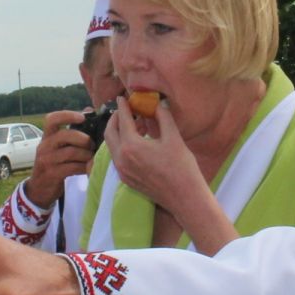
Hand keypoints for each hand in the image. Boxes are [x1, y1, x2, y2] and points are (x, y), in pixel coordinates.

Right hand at [26, 110, 96, 205]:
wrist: (39, 188)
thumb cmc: (54, 163)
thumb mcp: (57, 146)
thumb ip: (71, 130)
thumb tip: (88, 110)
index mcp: (47, 137)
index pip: (51, 119)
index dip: (67, 115)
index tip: (82, 117)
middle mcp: (44, 146)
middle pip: (65, 135)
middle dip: (83, 139)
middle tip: (91, 145)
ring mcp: (47, 160)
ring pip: (71, 152)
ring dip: (86, 155)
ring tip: (91, 158)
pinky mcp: (52, 174)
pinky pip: (73, 167)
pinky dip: (84, 167)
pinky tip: (88, 168)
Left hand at [104, 97, 206, 214]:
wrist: (184, 197)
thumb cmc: (182, 167)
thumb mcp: (174, 137)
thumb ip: (163, 117)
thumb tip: (157, 104)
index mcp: (131, 146)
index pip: (123, 120)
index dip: (123, 106)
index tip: (122, 97)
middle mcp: (121, 158)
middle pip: (110, 132)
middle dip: (115, 119)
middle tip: (124, 110)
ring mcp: (122, 171)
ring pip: (112, 146)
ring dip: (118, 132)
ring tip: (133, 124)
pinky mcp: (126, 179)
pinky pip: (117, 158)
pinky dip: (122, 146)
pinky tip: (136, 142)